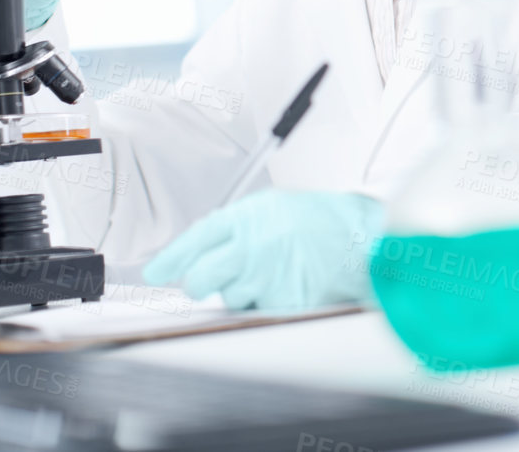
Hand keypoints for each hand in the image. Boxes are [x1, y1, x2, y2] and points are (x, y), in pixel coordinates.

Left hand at [142, 190, 384, 311]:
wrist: (362, 240)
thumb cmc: (322, 221)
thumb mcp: (273, 207)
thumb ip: (236, 225)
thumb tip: (202, 248)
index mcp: (247, 218)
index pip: (195, 240)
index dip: (171, 258)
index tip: (155, 271)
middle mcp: (251, 248)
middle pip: (200, 279)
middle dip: (200, 283)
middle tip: (211, 280)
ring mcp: (265, 278)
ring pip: (230, 298)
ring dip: (243, 291)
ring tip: (272, 272)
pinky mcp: (281, 304)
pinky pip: (258, 311)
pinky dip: (267, 302)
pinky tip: (286, 284)